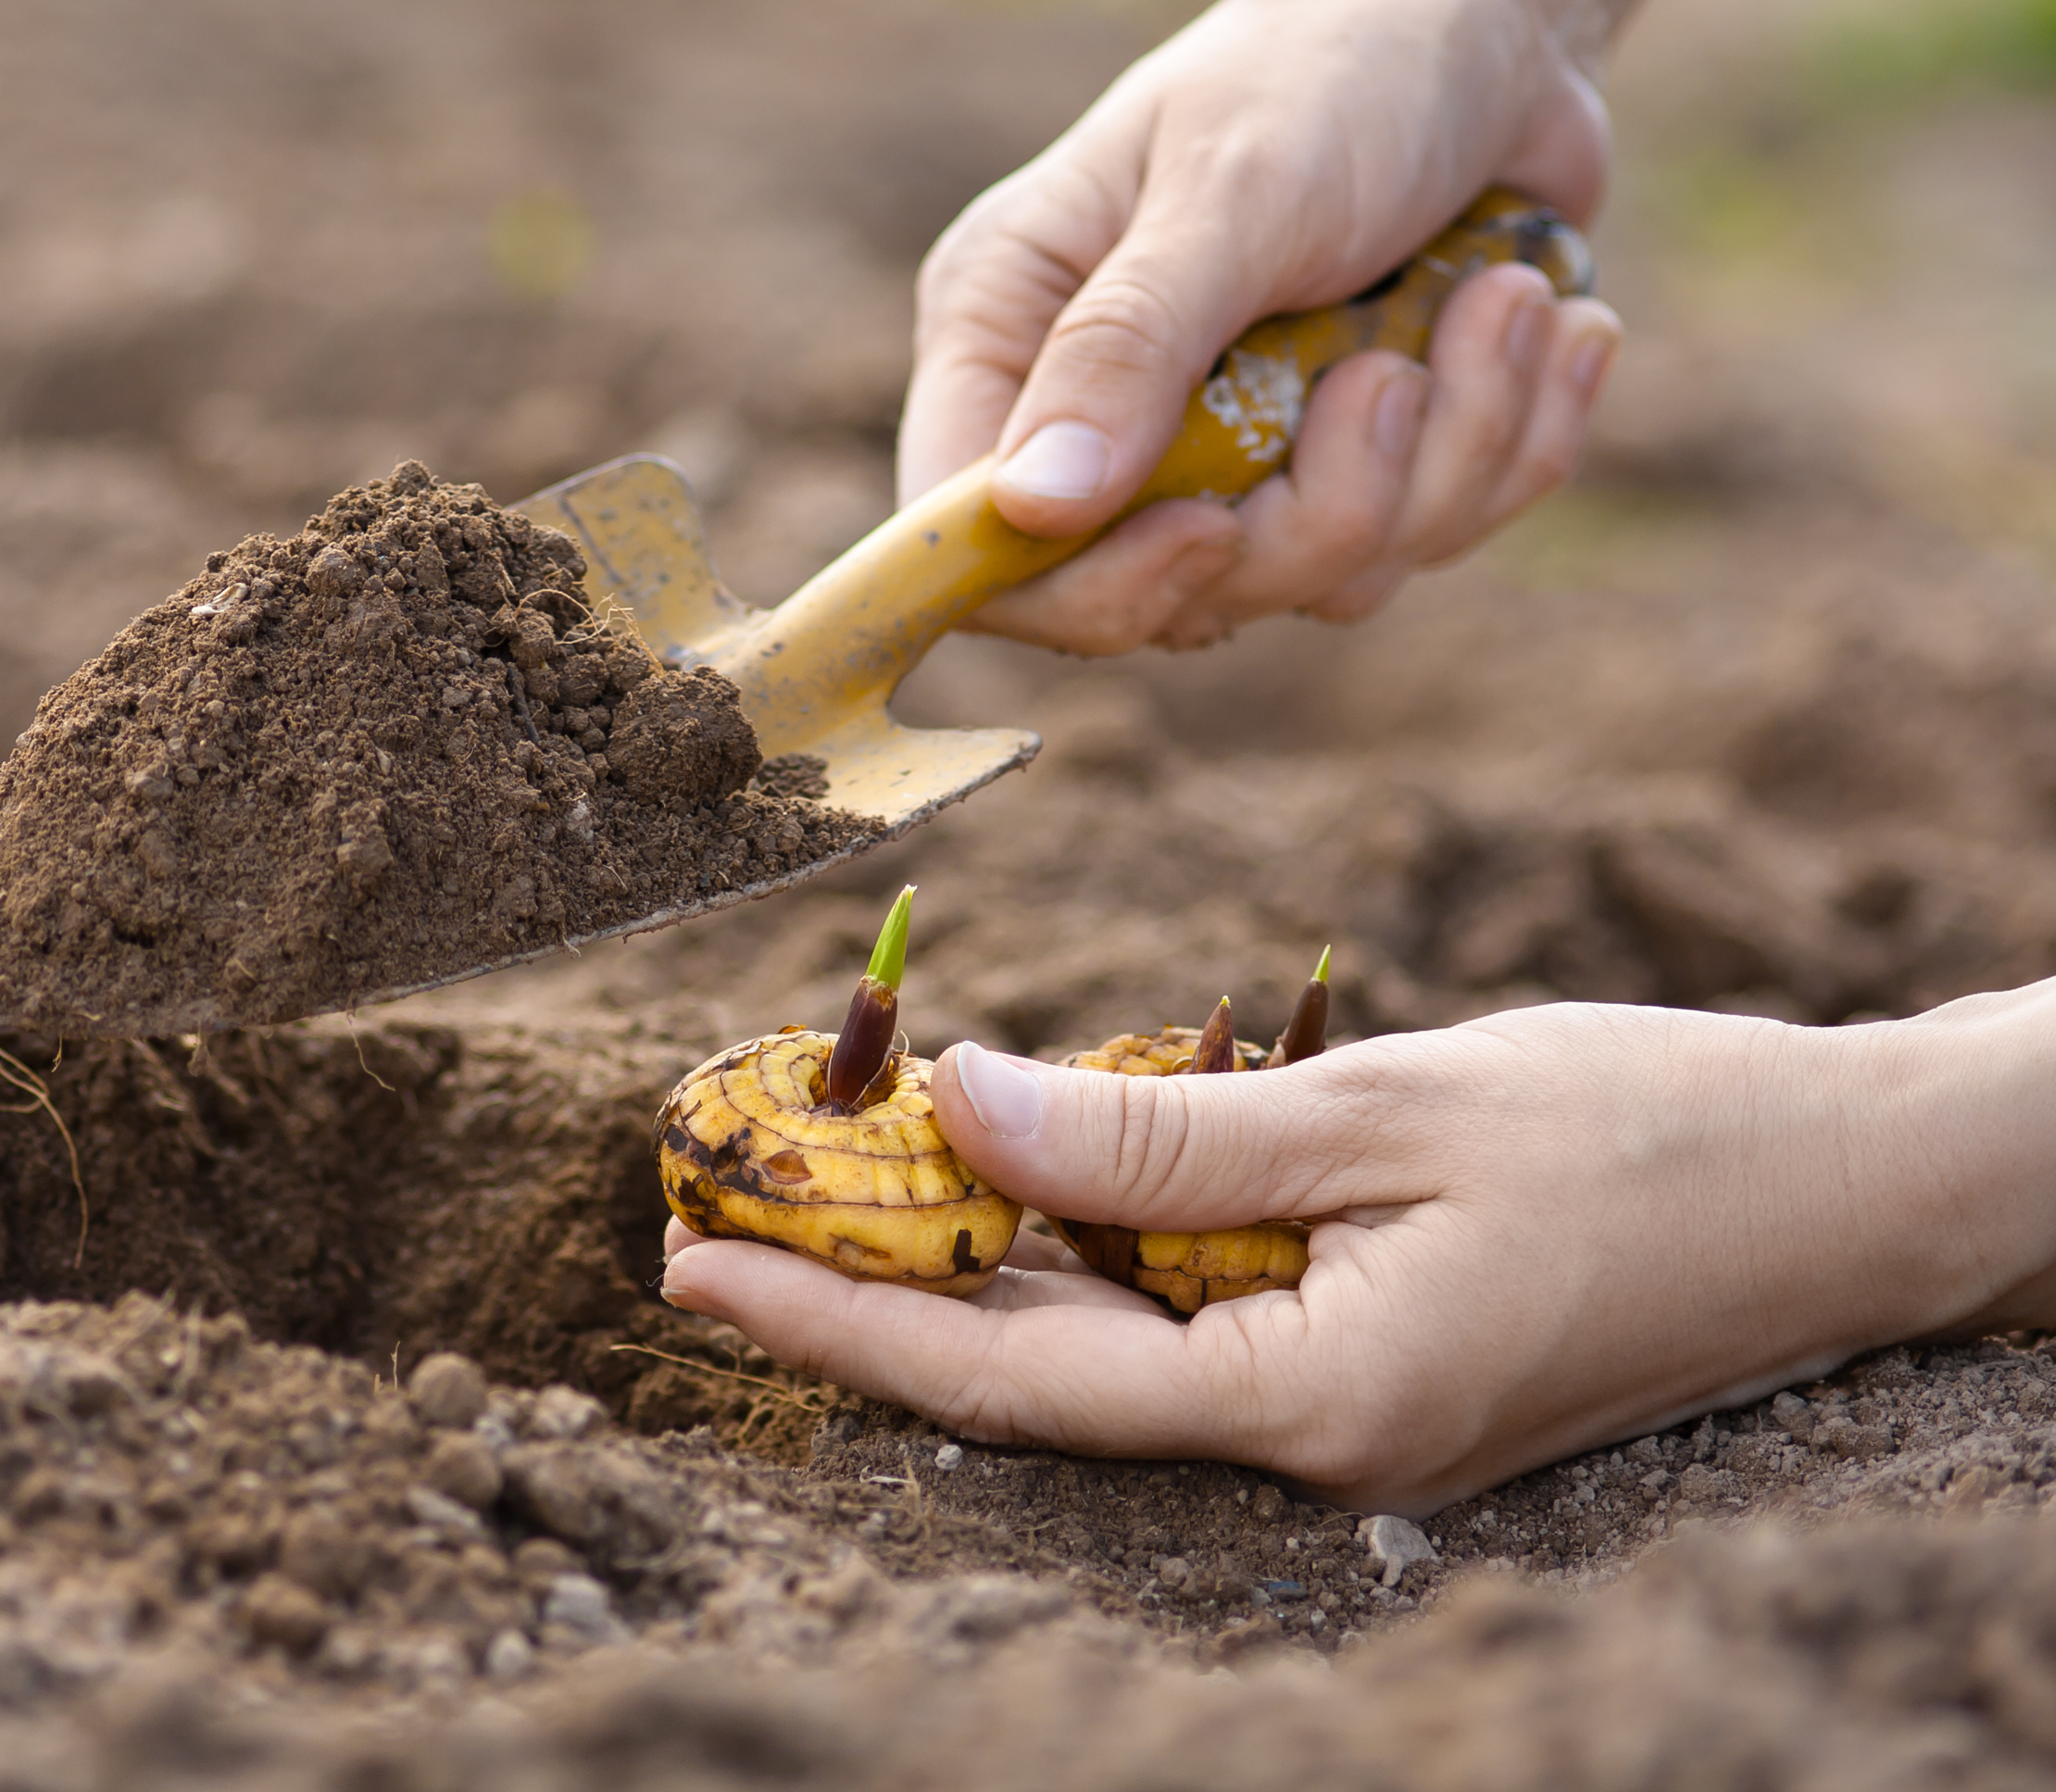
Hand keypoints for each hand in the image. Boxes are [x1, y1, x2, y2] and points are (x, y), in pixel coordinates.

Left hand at [659, 985, 2055, 1511]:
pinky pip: (1189, 1310)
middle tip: (714, 1209)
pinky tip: (1010, 1168)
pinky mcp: (1370, 1363)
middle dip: (872, 1288)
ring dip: (969, 1260)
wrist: (1859, 1186)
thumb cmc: (1654, 1136)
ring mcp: (1342, 1411)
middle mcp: (1308, 1441)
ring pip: (1104, 1341)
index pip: (1013, 1385)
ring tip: (822, 1170)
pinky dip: (1091, 1239)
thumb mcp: (1388, 1114)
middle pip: (1035, 1375)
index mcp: (1314, 1410)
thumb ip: (1160, 1130)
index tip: (692, 1266)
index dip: (839, 1320)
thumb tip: (958, 1110)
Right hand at [901, 0, 1634, 652]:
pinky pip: (1429, 543)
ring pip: (1320, 579)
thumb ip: (1128, 348)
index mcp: (1011, 335)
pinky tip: (1544, 326)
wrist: (1501, 22)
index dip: (1085, 583)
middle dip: (1319, 512)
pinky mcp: (1354, 465)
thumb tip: (1030, 506)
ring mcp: (1237, 454)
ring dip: (1449, 457)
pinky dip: (1513, 442)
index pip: (971, 541)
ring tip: (1505, 301)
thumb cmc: (1334, 69)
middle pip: (1170, 593)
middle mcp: (1103, 415)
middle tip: (1392, 376)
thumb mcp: (1231, 190)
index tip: (1209, 529)